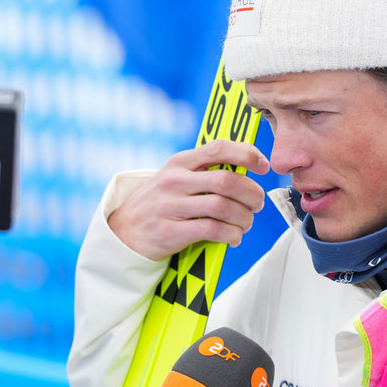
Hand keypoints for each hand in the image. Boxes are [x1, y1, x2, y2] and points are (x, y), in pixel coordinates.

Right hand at [107, 140, 269, 259]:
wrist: (123, 231)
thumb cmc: (161, 203)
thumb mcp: (176, 178)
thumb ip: (205, 170)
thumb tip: (247, 169)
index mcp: (180, 162)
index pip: (219, 148)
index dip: (247, 155)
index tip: (263, 166)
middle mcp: (175, 181)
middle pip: (227, 181)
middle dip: (252, 194)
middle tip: (257, 203)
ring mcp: (171, 206)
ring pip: (224, 208)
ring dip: (244, 218)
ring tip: (246, 223)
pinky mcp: (170, 232)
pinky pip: (213, 230)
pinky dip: (231, 235)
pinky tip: (233, 237)